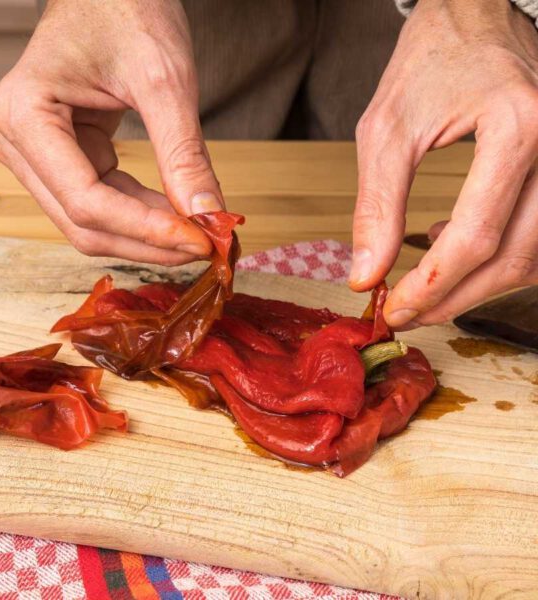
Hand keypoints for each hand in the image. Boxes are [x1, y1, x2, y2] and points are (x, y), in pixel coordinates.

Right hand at [0, 0, 222, 265]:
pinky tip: (175, 214)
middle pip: (81, 221)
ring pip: (88, 221)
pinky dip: (138, 213)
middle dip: (146, 239)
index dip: (145, 228)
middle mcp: (13, 139)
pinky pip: (97, 202)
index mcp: (23, 114)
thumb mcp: (163, 78)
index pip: (85, 199)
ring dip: (143, 233)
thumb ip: (183, 152)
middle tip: (204, 246)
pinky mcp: (54, 158)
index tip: (198, 240)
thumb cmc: (123, 6)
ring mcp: (29, 152)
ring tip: (195, 231)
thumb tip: (206, 216)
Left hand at [350, 0, 537, 327]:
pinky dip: (501, 256)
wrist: (475, 17)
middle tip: (408, 313)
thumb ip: (376, 207)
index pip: (477, 236)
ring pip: (535, 254)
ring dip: (481, 285)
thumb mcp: (387, 130)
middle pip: (516, 257)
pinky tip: (454, 247)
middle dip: (457, 298)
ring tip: (425, 288)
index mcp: (518, 129)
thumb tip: (367, 275)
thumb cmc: (430, 61)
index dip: (432, 285)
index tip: (393, 309)